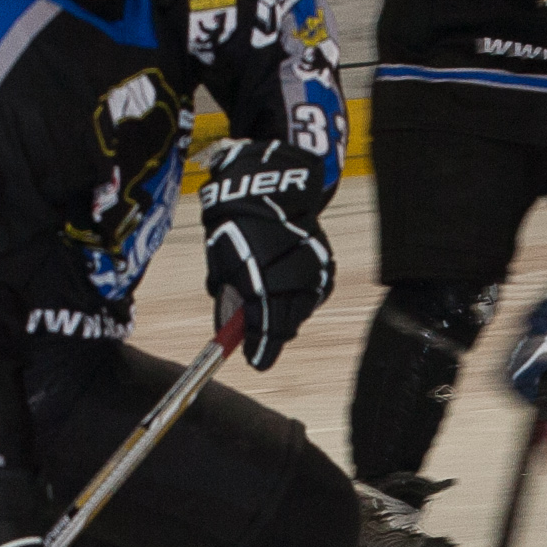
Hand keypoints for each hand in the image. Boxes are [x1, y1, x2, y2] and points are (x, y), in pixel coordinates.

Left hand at [200, 139, 335, 369]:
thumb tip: (233, 327)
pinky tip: (287, 291)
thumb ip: (228, 297)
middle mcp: (290, 272)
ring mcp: (311, 266)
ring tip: (271, 312)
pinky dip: (300, 298)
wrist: (270, 185)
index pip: (263, 324)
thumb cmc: (236, 221)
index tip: (255, 362)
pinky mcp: (325, 261)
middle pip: (287, 322)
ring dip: (286, 315)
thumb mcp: (221, 262)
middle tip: (259, 343)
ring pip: (301, 308)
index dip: (260, 347)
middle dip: (272, 333)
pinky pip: (313, 292)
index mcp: (259, 274)